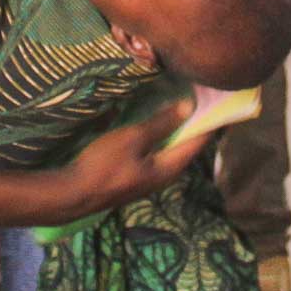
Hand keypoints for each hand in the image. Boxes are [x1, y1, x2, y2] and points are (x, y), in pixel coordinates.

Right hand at [53, 97, 204, 221]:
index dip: (209, 121)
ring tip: (180, 103)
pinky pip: (157, 152)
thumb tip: (190, 106)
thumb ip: (161, 124)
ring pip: (171, 149)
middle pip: (186, 146)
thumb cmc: (104, 165)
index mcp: (169, 168)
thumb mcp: (133, 138)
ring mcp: (149, 178)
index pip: (198, 142)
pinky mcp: (136, 176)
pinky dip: (162, 136)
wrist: (73, 194)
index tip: (216, 99)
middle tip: (199, 95)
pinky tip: (155, 124)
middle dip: (193, 123)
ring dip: (176, 129)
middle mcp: (165, 176)